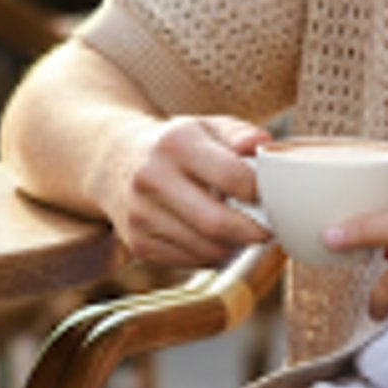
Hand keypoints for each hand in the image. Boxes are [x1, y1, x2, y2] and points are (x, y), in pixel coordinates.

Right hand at [103, 114, 272, 268]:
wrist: (115, 159)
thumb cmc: (175, 145)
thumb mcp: (205, 126)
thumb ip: (239, 133)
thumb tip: (262, 144)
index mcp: (176, 143)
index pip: (233, 177)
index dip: (261, 192)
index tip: (272, 196)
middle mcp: (152, 178)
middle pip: (218, 223)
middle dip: (253, 231)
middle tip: (267, 227)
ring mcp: (142, 215)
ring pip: (207, 249)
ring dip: (233, 245)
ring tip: (238, 228)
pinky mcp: (138, 243)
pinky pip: (192, 261)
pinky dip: (211, 254)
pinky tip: (211, 236)